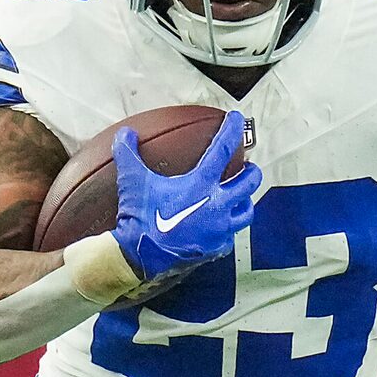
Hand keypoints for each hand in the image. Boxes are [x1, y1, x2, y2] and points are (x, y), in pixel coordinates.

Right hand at [113, 109, 260, 283]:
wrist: (140, 257)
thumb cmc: (139, 216)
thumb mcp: (132, 181)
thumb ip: (128, 153)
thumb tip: (125, 134)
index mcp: (200, 184)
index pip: (224, 149)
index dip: (232, 130)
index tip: (238, 119)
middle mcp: (217, 206)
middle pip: (248, 183)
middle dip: (251, 172)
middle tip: (248, 167)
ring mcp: (219, 229)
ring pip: (246, 212)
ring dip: (245, 201)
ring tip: (241, 197)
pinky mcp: (215, 248)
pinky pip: (229, 237)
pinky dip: (227, 229)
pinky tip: (220, 226)